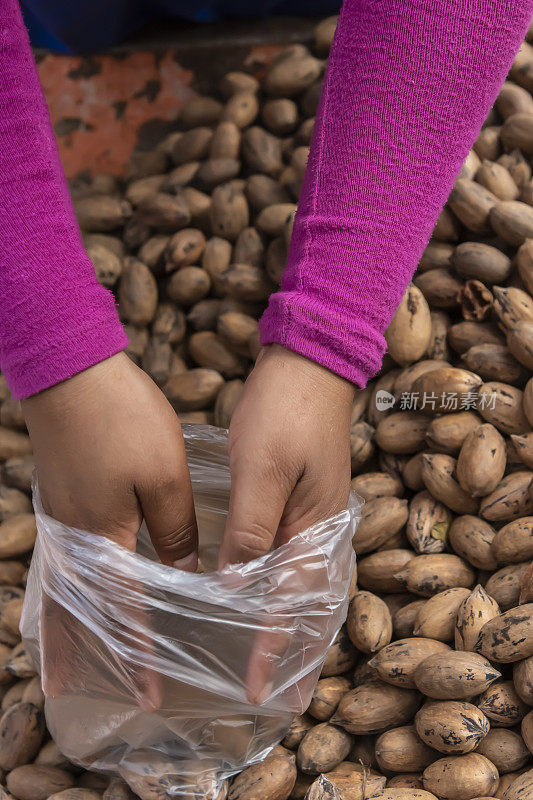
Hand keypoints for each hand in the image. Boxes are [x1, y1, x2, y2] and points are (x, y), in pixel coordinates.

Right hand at [22, 352, 197, 708]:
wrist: (68, 370)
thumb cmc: (122, 421)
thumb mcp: (165, 476)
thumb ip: (174, 531)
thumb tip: (183, 574)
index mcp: (104, 535)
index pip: (123, 610)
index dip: (136, 651)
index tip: (146, 691)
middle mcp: (72, 533)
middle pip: (73, 606)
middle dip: (77, 651)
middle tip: (69, 690)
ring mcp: (57, 511)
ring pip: (58, 583)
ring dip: (59, 623)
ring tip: (54, 654)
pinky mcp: (55, 491)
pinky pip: (54, 556)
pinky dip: (55, 584)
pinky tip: (61, 585)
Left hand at [218, 345, 353, 703]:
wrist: (309, 362)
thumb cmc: (283, 411)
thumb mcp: (259, 469)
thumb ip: (249, 530)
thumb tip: (235, 588)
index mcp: (313, 525)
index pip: (292, 602)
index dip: (272, 647)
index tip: (255, 688)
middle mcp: (323, 526)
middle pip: (313, 603)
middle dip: (297, 650)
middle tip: (282, 694)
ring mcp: (319, 510)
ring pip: (309, 583)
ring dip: (297, 625)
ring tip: (282, 659)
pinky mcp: (308, 496)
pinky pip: (303, 557)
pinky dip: (292, 588)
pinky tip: (274, 591)